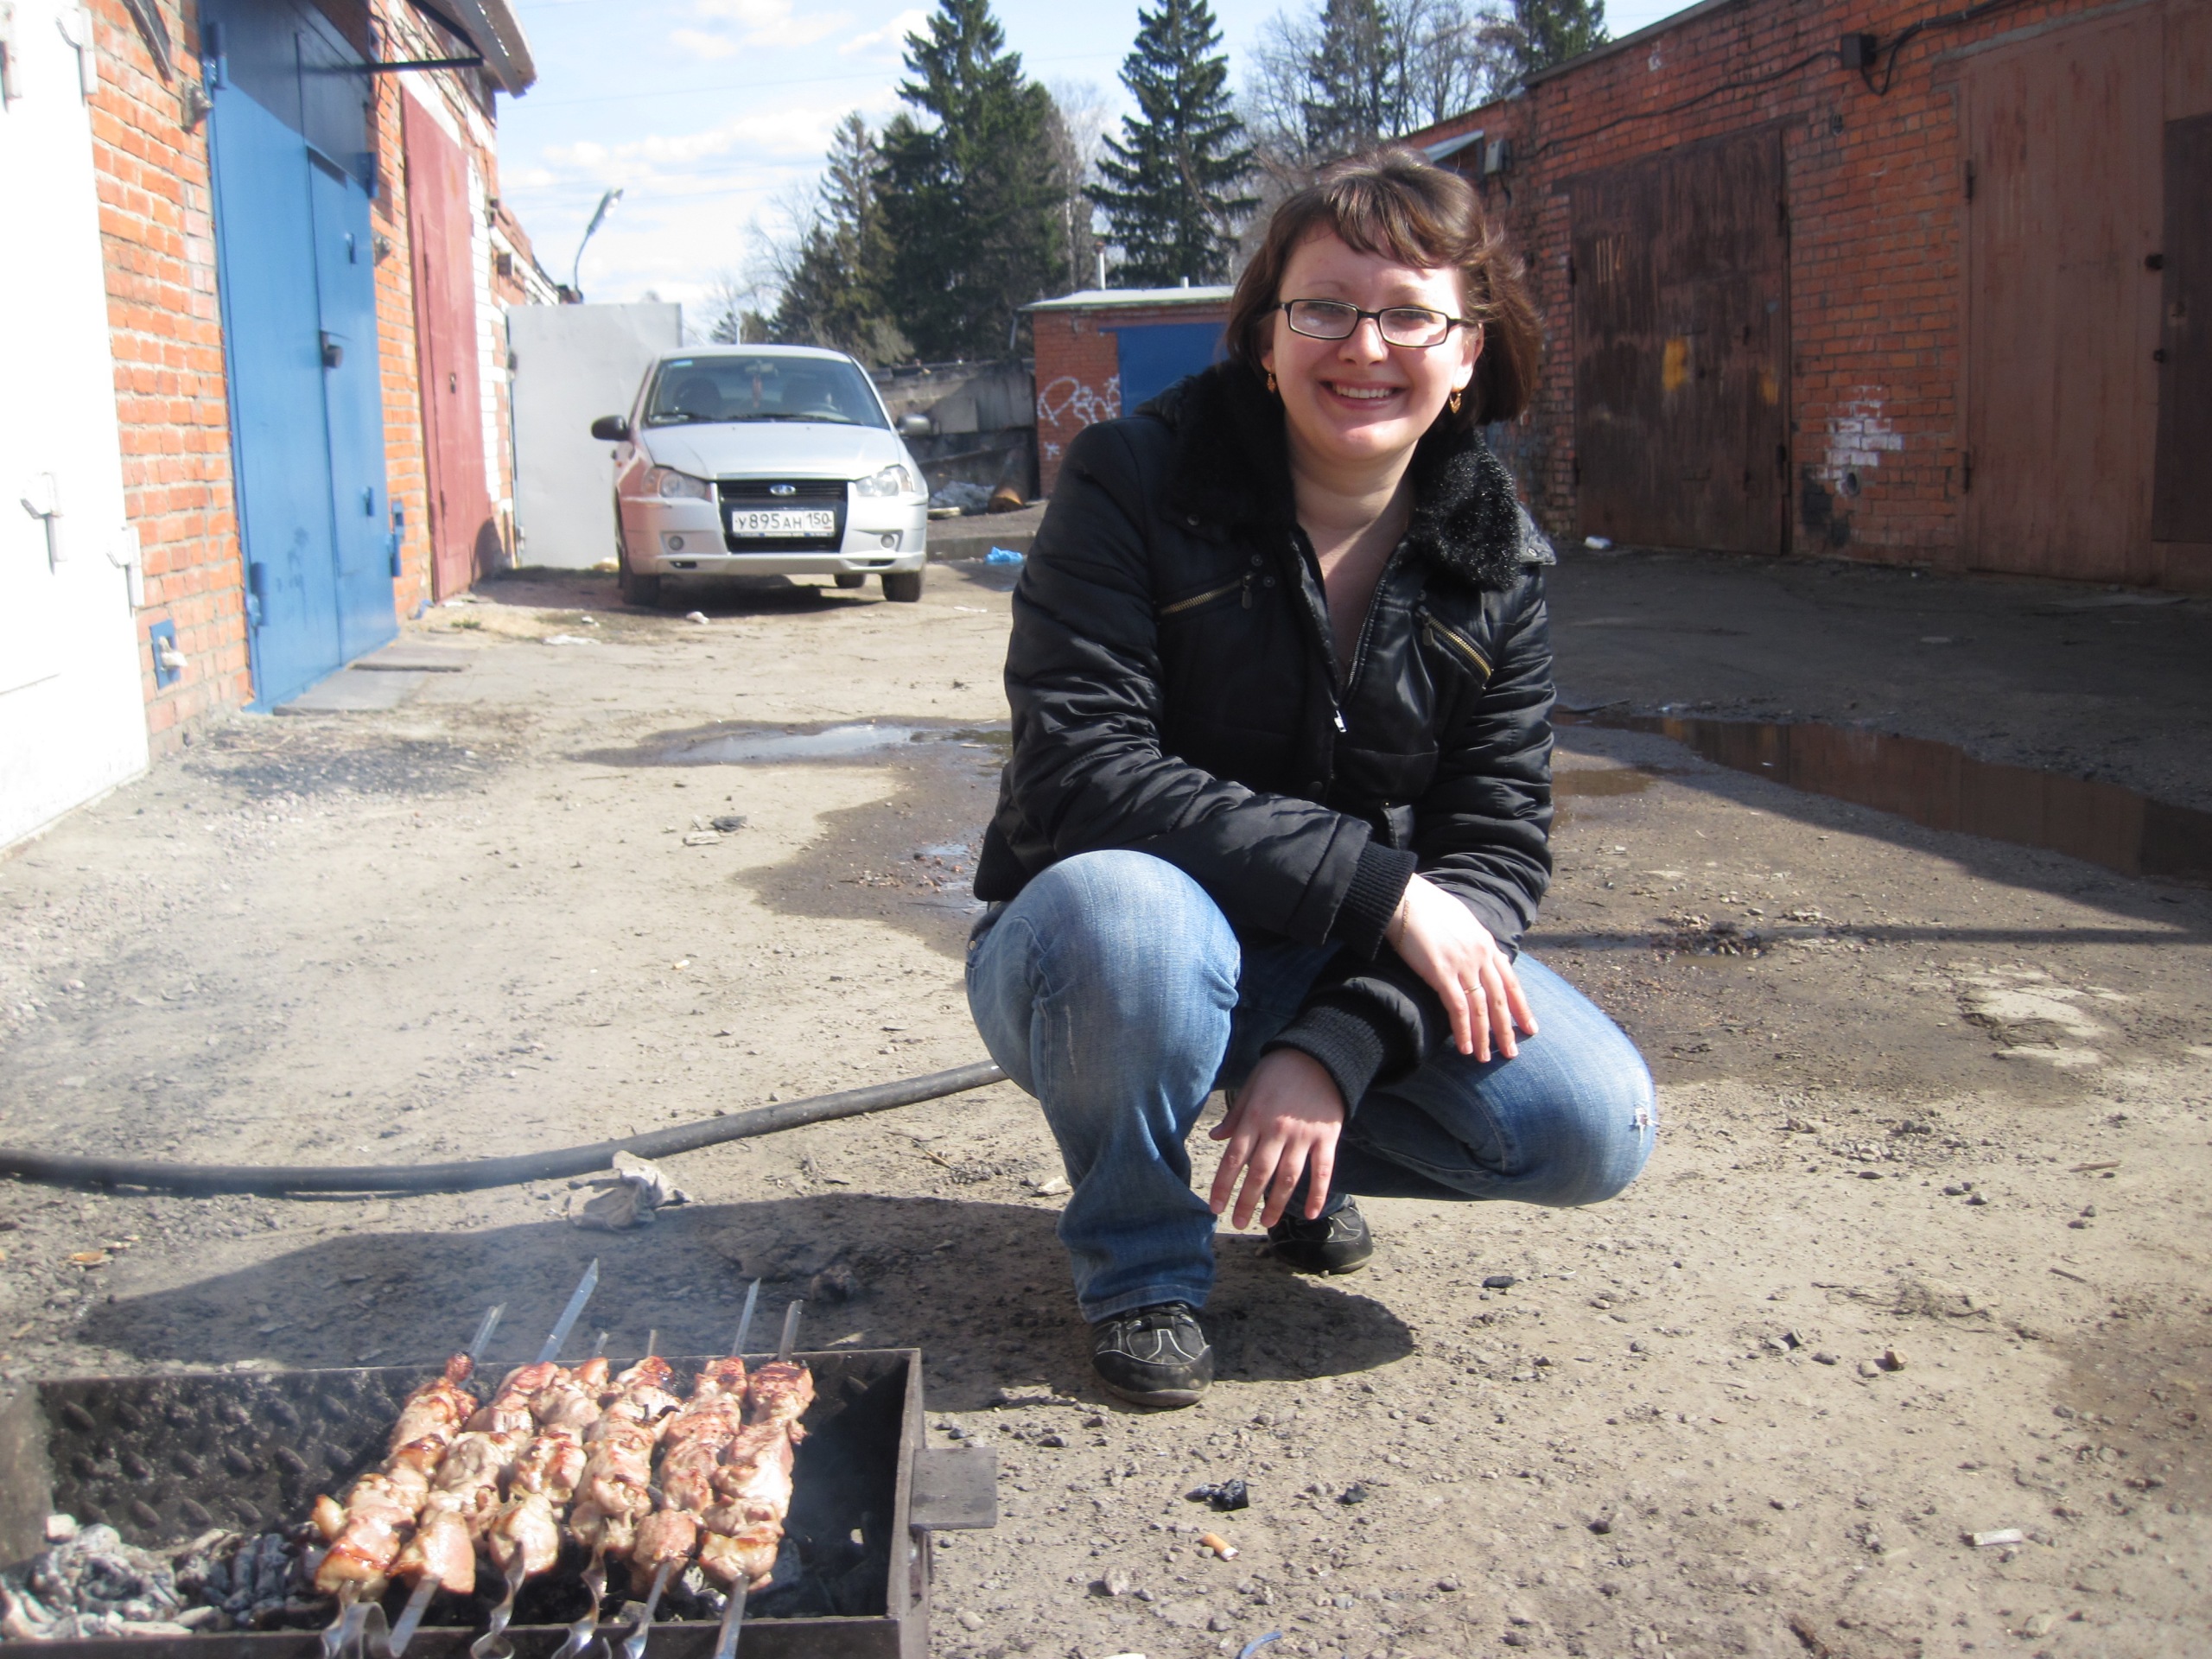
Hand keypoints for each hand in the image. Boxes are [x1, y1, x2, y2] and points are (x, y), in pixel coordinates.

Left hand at [1206, 1049, 1344, 1228]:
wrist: (1320, 1055)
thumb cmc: (1279, 1071)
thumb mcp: (1251, 1087)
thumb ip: (1235, 1116)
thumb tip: (1215, 1138)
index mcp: (1255, 1118)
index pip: (1234, 1159)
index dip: (1223, 1186)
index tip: (1215, 1207)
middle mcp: (1277, 1130)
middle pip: (1259, 1174)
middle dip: (1246, 1202)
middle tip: (1238, 1222)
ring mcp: (1304, 1136)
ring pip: (1288, 1178)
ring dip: (1276, 1204)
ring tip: (1266, 1222)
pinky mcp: (1327, 1137)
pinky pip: (1323, 1171)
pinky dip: (1317, 1194)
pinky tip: (1310, 1213)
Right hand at [1386, 873, 1537, 1060]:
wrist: (1404, 897)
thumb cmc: (1426, 906)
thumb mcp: (1461, 921)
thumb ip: (1473, 941)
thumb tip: (1478, 956)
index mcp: (1486, 943)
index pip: (1511, 981)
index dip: (1521, 1007)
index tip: (1529, 1027)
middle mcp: (1480, 956)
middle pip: (1500, 999)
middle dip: (1508, 1029)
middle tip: (1512, 1053)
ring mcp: (1463, 965)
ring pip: (1481, 1008)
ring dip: (1485, 1036)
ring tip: (1487, 1058)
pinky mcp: (1441, 973)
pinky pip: (1458, 1008)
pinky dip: (1464, 1030)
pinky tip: (1466, 1047)